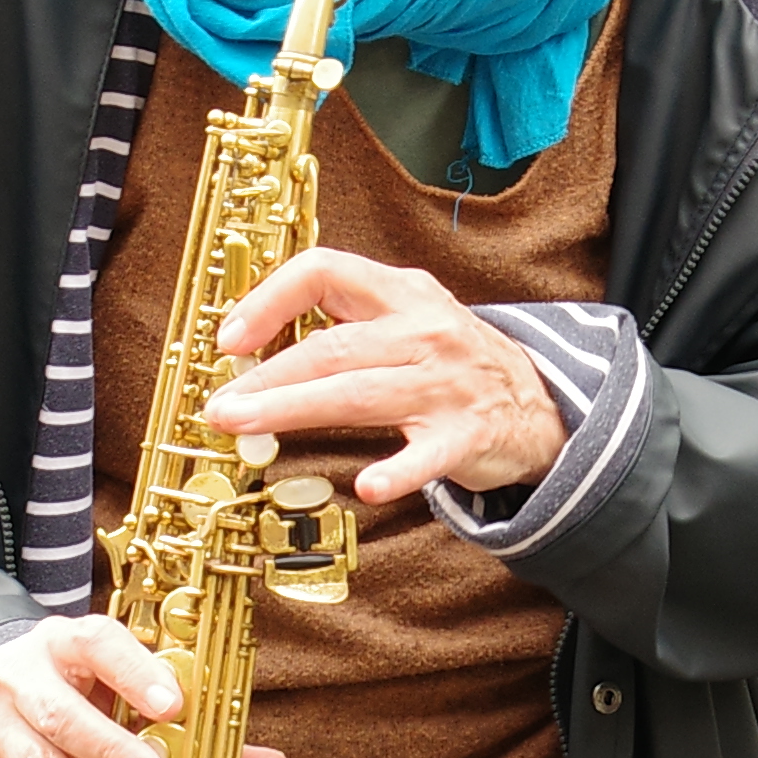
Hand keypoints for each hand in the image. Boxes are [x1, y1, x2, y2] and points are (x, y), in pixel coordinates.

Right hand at [0, 614, 289, 757]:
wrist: (10, 694)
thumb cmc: (91, 694)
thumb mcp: (136, 697)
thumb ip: (199, 731)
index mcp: (70, 642)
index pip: (98, 643)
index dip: (134, 672)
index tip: (173, 705)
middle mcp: (24, 675)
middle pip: (63, 712)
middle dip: (112, 748)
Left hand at [203, 250, 562, 511]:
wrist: (537, 403)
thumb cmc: (450, 361)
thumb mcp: (405, 318)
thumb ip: (341, 324)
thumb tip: (250, 348)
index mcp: (400, 293)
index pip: (325, 271)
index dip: (270, 299)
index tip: (230, 338)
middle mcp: (422, 332)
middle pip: (332, 347)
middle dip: (268, 374)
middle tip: (220, 405)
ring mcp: (444, 384)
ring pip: (360, 394)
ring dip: (295, 409)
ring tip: (246, 426)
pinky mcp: (465, 436)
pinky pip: (427, 456)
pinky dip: (399, 471)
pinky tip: (368, 486)